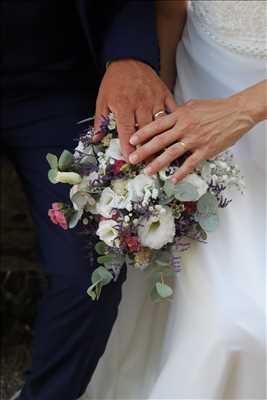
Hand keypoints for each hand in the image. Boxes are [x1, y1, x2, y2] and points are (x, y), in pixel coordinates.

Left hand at [94, 59, 175, 160]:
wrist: (129, 58)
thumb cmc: (115, 81)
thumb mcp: (102, 100)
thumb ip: (100, 121)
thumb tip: (96, 139)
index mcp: (124, 105)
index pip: (126, 131)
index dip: (129, 147)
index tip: (130, 160)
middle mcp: (141, 103)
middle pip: (146, 130)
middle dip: (146, 147)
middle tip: (147, 161)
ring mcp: (155, 98)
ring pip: (160, 123)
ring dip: (161, 139)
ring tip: (161, 153)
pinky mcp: (164, 94)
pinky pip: (171, 110)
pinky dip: (173, 123)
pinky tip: (175, 134)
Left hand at [128, 96, 255, 181]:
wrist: (237, 113)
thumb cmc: (215, 108)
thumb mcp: (192, 106)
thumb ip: (178, 114)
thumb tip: (165, 120)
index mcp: (180, 115)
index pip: (157, 125)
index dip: (142, 133)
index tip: (131, 141)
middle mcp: (185, 127)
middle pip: (160, 141)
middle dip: (144, 151)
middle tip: (132, 159)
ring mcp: (195, 139)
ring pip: (172, 153)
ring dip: (158, 163)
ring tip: (147, 171)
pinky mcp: (206, 150)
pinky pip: (191, 163)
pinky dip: (181, 172)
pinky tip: (173, 179)